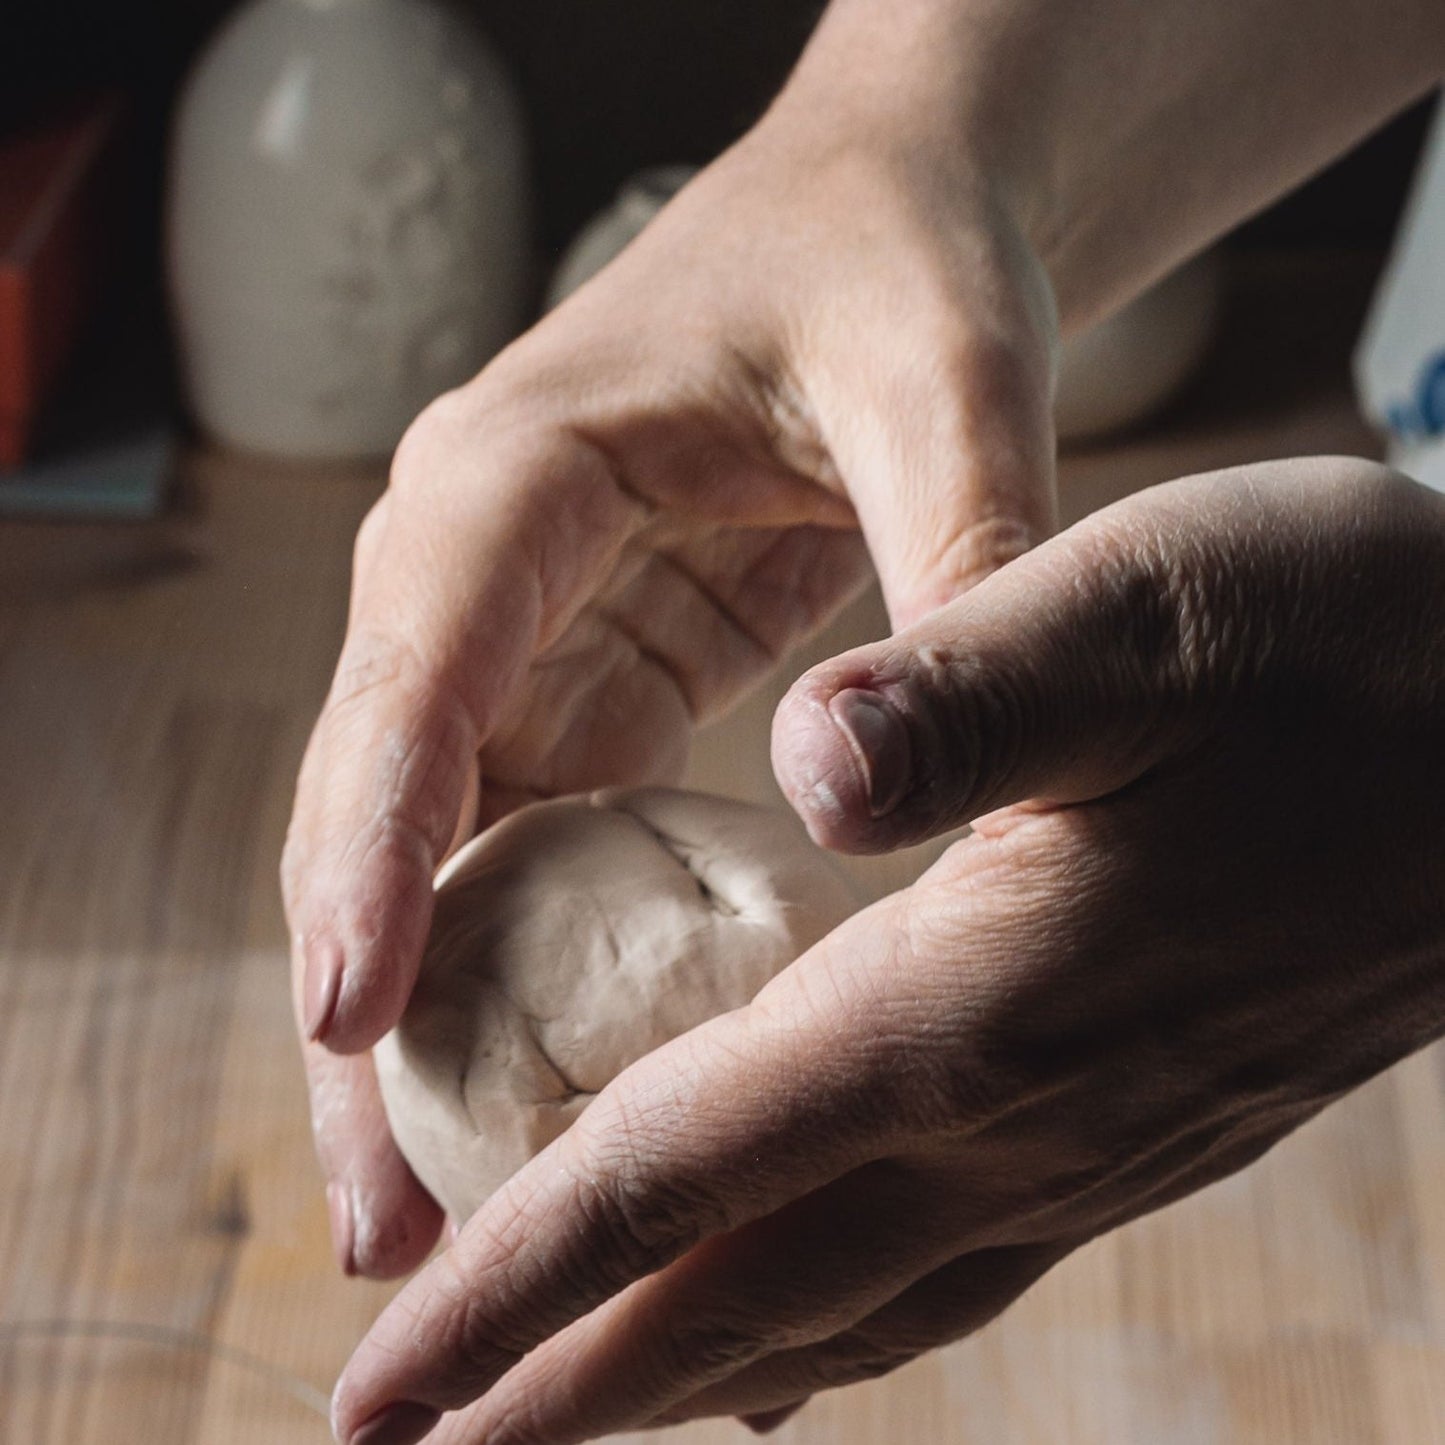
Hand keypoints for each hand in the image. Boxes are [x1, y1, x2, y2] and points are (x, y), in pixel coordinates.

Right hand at [281, 102, 1057, 1278]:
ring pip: (439, 852)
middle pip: (384, 799)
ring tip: (435, 1210)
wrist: (882, 222)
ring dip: (435, 1025)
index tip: (350, 1018)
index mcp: (525, 467)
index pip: (421, 660)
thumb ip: (969, 550)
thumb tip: (964, 773)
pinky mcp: (590, 685)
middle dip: (369, 1000)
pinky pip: (530, 847)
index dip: (373, 843)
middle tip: (384, 1216)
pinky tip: (552, 1097)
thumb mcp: (947, 378)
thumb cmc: (888, 261)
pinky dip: (528, 974)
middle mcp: (486, 566)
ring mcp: (527, 634)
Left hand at [331, 457, 1444, 1444]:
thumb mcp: (1154, 610)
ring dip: (685, 1371)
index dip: (514, 1285)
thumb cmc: (1354, 648)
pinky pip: (947, 1263)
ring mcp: (1095, 1138)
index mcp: (976, 999)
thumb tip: (806, 759)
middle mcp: (1023, 1112)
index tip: (380, 1386)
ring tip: (565, 1412)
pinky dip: (831, 1311)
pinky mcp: (1145, 1116)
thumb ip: (974, 694)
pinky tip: (798, 1308)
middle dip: (560, 1386)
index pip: (683, 1174)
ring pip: (843, 1306)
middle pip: (740, 1295)